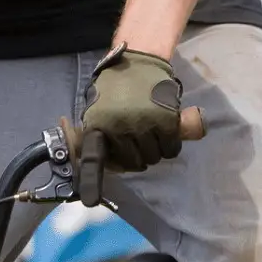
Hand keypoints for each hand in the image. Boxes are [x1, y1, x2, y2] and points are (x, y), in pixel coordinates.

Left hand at [81, 42, 182, 172]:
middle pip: (133, 162)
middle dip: (137, 158)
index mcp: (98, 126)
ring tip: (152, 136)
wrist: (139, 60)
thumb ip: (102, 134)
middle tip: (139, 145)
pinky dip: (170, 146)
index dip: (92, 181)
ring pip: (154, 157)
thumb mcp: (98, 110)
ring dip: (154, 152)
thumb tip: (107, 163)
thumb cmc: (115, 89)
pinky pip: (171, 148)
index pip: (94, 158)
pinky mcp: (167, 120)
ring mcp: (144, 124)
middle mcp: (120, 128)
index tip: (90, 201)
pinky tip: (167, 136)